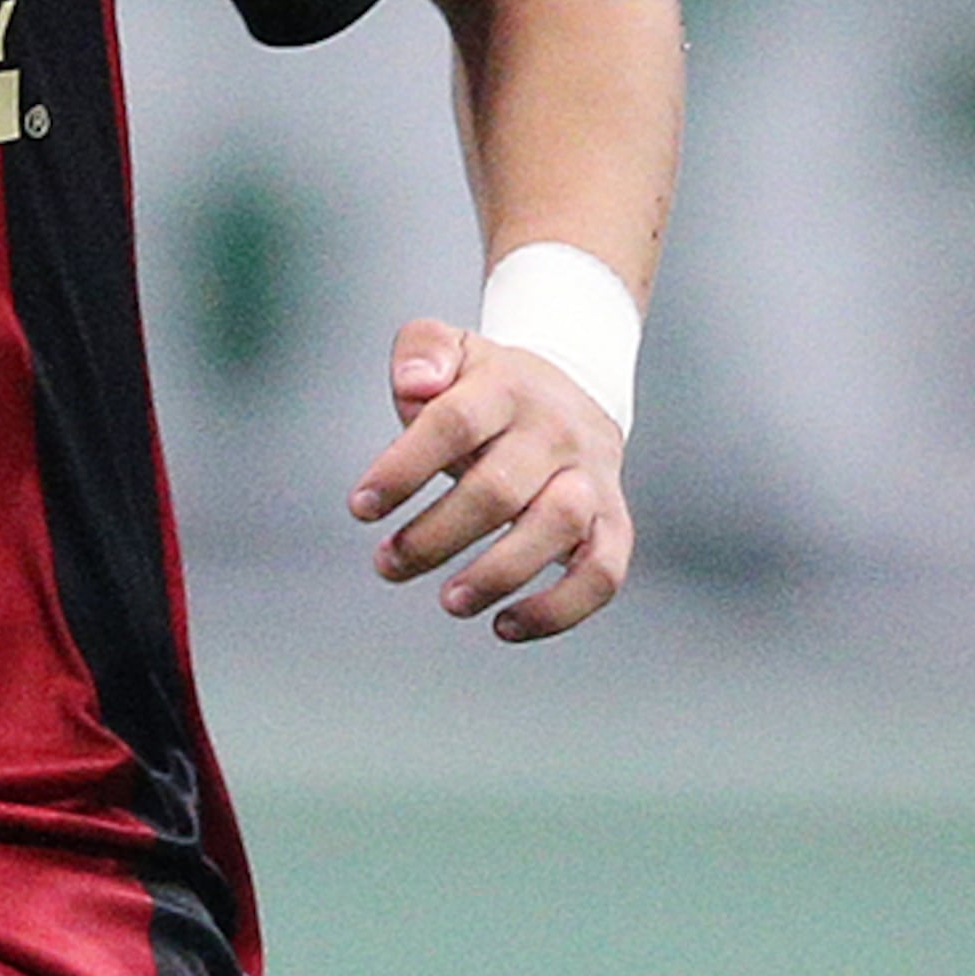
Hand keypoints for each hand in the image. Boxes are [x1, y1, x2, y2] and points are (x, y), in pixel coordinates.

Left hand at [350, 320, 634, 640]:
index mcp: (507, 387)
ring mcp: (590, 478)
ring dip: (498, 574)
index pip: (453, 424)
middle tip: (388, 563)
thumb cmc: (491, 389)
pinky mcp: (613, 522)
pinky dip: (559, 609)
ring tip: (449, 601)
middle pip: (498, 489)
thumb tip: (415, 384)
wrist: (579, 389)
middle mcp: (555, 432)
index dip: (403, 469)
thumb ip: (421, 350)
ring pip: (558, 527)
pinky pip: (603, 572)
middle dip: (435, 536)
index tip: (361, 508)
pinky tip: (506, 626)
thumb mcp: (451, 349)